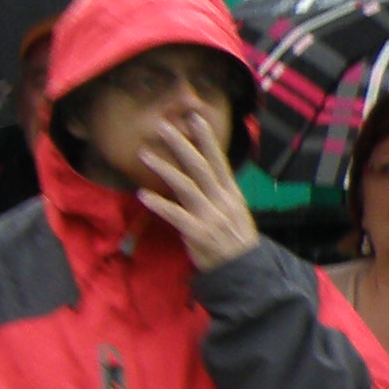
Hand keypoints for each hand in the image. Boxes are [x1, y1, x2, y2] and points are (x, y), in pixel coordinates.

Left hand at [133, 114, 259, 271]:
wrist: (245, 272)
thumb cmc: (234, 239)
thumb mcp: (232, 210)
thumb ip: (217, 191)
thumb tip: (202, 173)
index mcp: (230, 192)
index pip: (218, 159)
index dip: (206, 138)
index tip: (195, 116)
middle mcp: (222, 199)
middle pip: (199, 165)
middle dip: (181, 143)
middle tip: (162, 125)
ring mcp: (210, 216)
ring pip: (185, 185)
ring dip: (163, 167)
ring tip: (144, 154)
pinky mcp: (198, 233)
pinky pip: (176, 215)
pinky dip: (159, 204)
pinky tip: (143, 195)